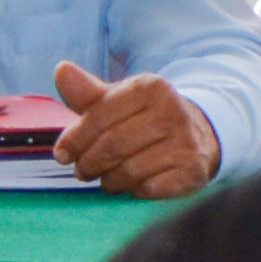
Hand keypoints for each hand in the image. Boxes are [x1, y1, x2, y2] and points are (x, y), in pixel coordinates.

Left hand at [51, 63, 221, 196]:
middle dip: (89, 163)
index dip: (75, 139)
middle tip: (82, 171)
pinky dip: (133, 190)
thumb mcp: (119, 100)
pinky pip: (149, 189)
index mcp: (150, 87)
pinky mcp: (192, 170)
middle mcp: (172, 111)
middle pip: (113, 146)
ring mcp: (186, 142)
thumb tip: (61, 71)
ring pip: (129, 171)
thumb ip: (88, 92)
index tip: (62, 154)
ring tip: (105, 178)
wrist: (199, 133)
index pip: (100, 116)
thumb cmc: (146, 117)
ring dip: (109, 180)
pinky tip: (132, 184)